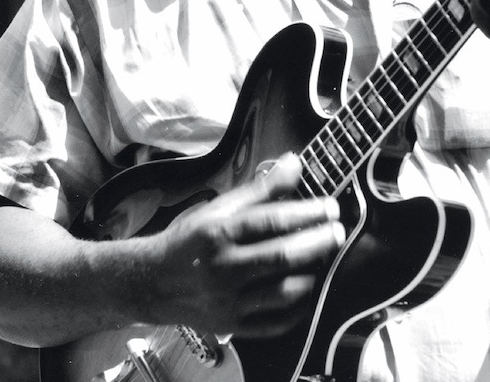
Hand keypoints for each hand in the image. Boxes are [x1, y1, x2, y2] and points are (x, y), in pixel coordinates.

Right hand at [125, 153, 344, 338]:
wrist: (151, 282)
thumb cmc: (188, 241)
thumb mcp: (218, 208)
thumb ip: (260, 188)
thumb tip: (294, 163)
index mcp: (218, 234)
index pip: (271, 221)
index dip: (307, 213)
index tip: (330, 207)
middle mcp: (223, 269)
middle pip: (282, 257)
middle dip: (318, 242)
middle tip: (337, 231)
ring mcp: (229, 301)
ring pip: (284, 292)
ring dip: (312, 274)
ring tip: (323, 259)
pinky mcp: (233, 326)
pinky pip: (276, 322)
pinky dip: (298, 307)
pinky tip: (307, 289)